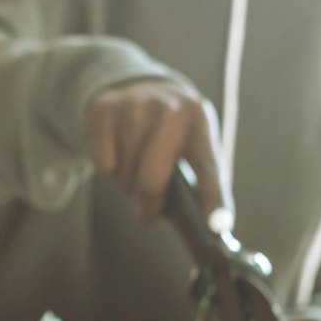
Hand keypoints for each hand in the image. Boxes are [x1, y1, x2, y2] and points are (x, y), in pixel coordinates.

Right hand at [85, 79, 231, 223]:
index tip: (216, 228)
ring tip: (135, 169)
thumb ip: (198, 186)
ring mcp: (135, 105)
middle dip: (148, 205)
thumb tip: (213, 234)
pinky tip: (117, 153)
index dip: (214, 200)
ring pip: (126, 173)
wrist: (136, 86)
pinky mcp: (104, 109)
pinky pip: (104, 163)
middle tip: (147, 213)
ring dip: (128, 183)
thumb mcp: (191, 147)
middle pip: (153, 179)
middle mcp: (171, 109)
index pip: (209, 167)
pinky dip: (109, 169)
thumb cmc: (170, 135)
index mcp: (200, 121)